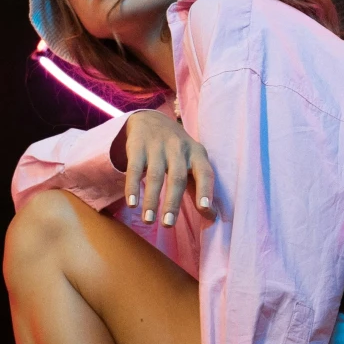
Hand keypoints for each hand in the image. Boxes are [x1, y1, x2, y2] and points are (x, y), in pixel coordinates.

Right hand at [117, 109, 212, 228]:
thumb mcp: (192, 161)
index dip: (205, 190)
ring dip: (151, 200)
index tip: (204, 209)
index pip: (205, 172)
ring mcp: (157, 146)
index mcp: (197, 153)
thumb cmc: (177, 150)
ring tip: (148, 220)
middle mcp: (179, 148)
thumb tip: (211, 216)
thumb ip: (199, 186)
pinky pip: (134, 169)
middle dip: (173, 202)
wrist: (151, 119)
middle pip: (177, 178)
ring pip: (155, 175)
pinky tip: (132, 204)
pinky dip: (132, 187)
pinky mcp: (138, 146)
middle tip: (168, 224)